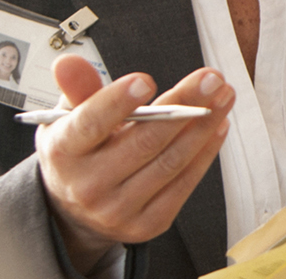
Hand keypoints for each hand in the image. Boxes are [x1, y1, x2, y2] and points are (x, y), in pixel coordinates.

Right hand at [36, 54, 235, 272]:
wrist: (75, 210)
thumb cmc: (78, 152)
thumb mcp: (67, 118)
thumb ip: (77, 88)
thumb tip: (69, 62)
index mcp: (63, 152)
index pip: (90, 124)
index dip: (118, 102)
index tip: (146, 80)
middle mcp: (87, 186)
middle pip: (143, 141)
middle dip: (184, 105)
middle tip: (211, 78)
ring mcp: (117, 210)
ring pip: (170, 162)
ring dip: (203, 126)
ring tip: (223, 96)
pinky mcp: (147, 224)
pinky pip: (183, 184)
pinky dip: (205, 153)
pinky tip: (217, 127)